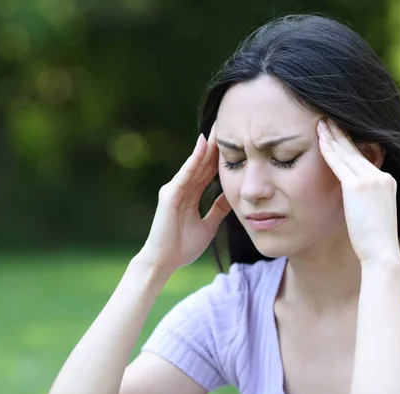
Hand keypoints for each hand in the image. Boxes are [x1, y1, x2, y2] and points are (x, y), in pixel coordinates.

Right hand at [132, 125, 230, 275]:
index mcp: (191, 195)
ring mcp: (174, 190)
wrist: (164, 262)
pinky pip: (186, 174)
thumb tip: (232, 197)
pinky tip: (203, 145)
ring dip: (206, 146)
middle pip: (202, 162)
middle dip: (215, 145)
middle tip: (227, 124)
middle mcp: (182, 188)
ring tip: (218, 127)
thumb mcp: (208, 225)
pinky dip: (194, 159)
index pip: (208, 171)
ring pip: (195, 164)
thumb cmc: (182, 247)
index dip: (220, 156)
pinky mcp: (169, 195)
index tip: (235, 140)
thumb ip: (218, 210)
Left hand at [317, 119, 399, 263]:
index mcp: (386, 182)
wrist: (381, 253)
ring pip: (347, 153)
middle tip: (327, 119)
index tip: (338, 132)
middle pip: (356, 150)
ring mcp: (370, 180)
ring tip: (321, 123)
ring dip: (332, 136)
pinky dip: (328, 150)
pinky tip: (320, 139)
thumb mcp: (372, 214)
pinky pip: (339, 164)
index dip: (350, 144)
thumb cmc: (373, 241)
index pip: (364, 157)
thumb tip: (351, 198)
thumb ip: (363, 200)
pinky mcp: (357, 187)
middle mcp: (381, 176)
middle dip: (340, 133)